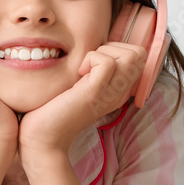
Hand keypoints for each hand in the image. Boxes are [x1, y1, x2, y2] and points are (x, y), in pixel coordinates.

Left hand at [18, 42, 145, 154]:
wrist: (44, 137)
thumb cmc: (56, 110)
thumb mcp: (82, 86)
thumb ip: (93, 71)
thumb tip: (94, 47)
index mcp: (119, 90)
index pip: (139, 57)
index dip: (118, 49)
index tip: (95, 62)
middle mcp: (120, 92)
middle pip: (139, 54)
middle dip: (114, 47)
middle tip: (91, 63)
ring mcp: (110, 93)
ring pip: (131, 56)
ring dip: (104, 52)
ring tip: (86, 69)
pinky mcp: (95, 92)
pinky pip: (107, 63)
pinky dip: (91, 58)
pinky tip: (78, 74)